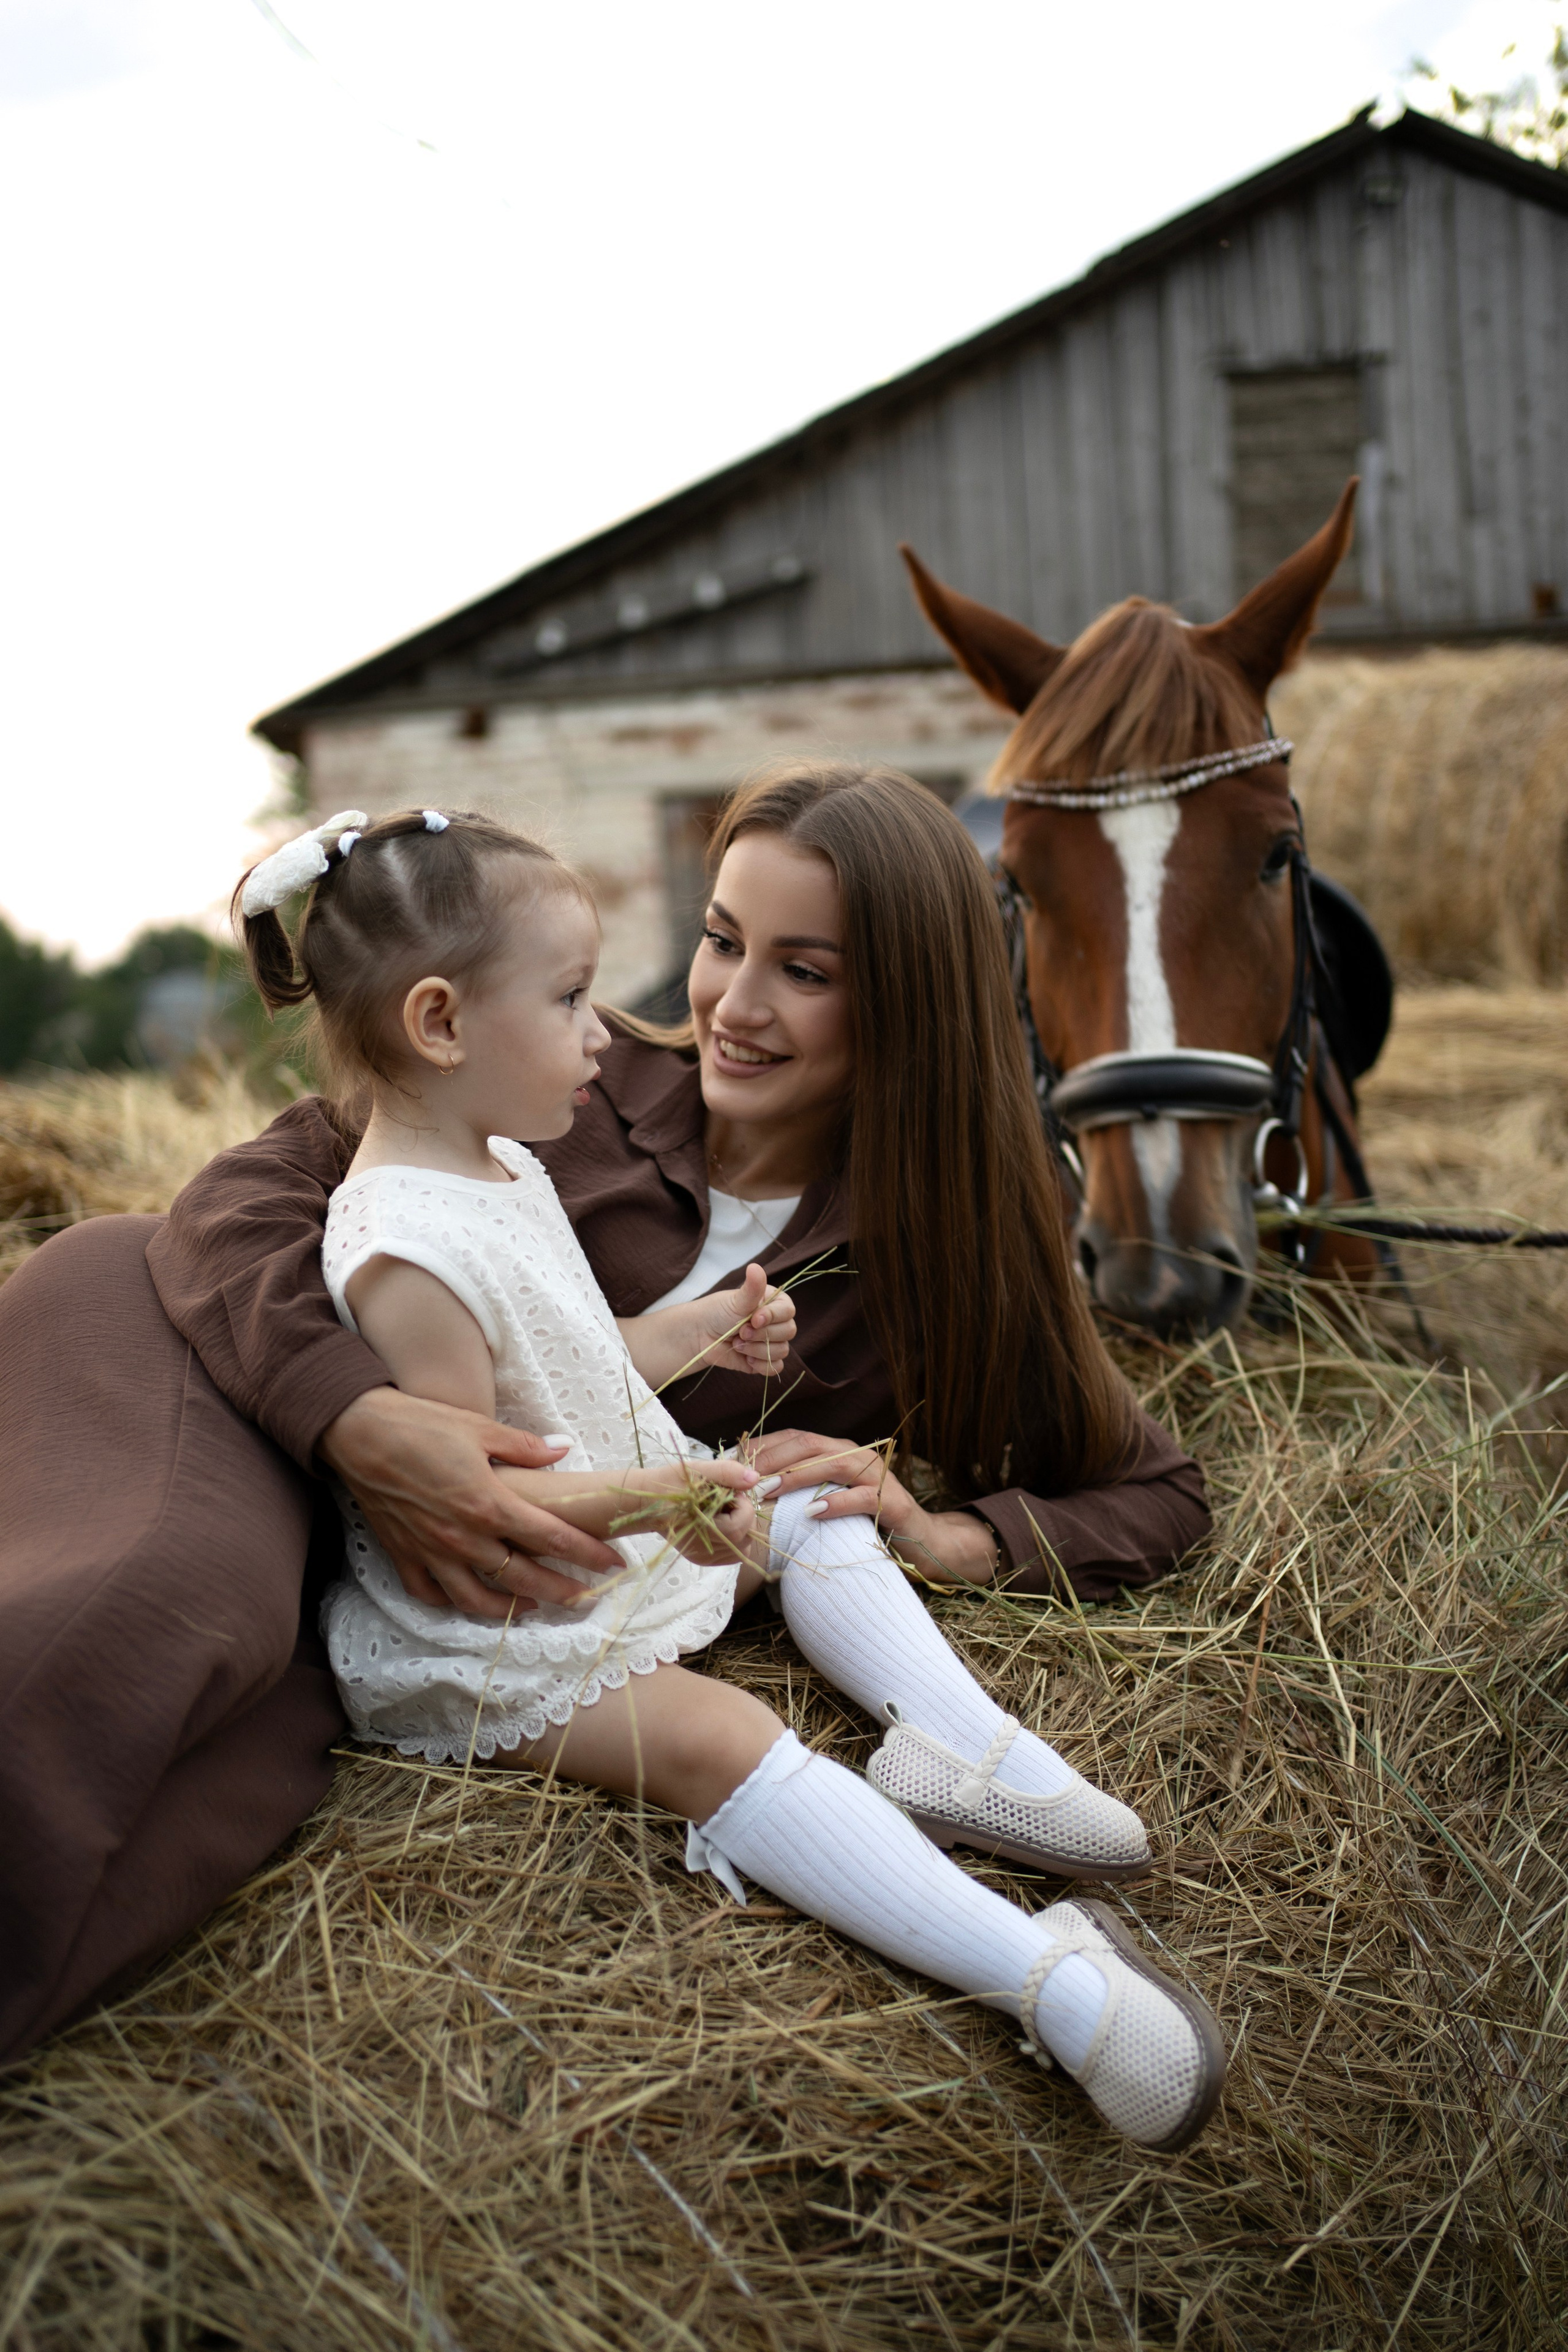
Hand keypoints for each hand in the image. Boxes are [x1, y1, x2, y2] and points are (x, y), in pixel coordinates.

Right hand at [318, 1388, 620, 1618]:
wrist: (358, 1432)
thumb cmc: (421, 1424)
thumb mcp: (479, 1429)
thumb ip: (525, 1446)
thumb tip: (563, 1449)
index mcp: (489, 1504)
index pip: (552, 1538)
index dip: (587, 1553)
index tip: (613, 1563)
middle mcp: (463, 1537)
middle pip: (523, 1579)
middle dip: (561, 1591)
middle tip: (586, 1597)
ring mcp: (432, 1551)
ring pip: (478, 1600)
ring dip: (510, 1610)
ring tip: (532, 1609)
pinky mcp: (404, 1555)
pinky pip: (431, 1594)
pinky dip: (452, 1603)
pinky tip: (469, 1601)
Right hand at [595, 1457, 759, 1564]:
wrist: (646, 1502)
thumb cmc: (670, 1483)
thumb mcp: (697, 1470)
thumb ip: (726, 1472)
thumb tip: (754, 1479)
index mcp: (702, 1530)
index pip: (741, 1524)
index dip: (742, 1504)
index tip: (728, 1491)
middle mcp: (704, 1551)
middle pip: (746, 1537)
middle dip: (743, 1514)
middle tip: (724, 1500)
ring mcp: (705, 1558)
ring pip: (743, 1548)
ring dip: (741, 1527)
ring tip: (721, 1512)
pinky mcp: (704, 1560)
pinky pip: (733, 1553)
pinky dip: (733, 1538)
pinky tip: (718, 1523)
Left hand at [689, 1264, 796, 1376]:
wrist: (701, 1335)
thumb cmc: (719, 1312)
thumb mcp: (736, 1299)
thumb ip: (751, 1287)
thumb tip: (755, 1267)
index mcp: (775, 1304)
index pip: (788, 1311)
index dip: (772, 1317)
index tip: (753, 1318)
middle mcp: (777, 1322)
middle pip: (788, 1332)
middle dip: (761, 1334)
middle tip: (740, 1332)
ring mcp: (772, 1342)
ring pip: (782, 1350)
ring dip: (756, 1349)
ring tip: (737, 1343)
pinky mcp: (764, 1360)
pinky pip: (775, 1367)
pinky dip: (761, 1365)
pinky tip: (746, 1358)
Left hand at [741, 1428, 999, 1586]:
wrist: (921, 1541)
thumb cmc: (865, 1522)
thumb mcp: (828, 1500)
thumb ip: (800, 1489)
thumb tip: (752, 1486)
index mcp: (838, 1450)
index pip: (794, 1437)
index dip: (762, 1447)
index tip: (733, 1463)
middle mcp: (857, 1455)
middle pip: (809, 1445)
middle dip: (772, 1459)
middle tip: (743, 1480)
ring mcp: (876, 1476)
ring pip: (832, 1464)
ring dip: (795, 1477)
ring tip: (767, 1491)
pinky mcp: (892, 1502)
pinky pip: (862, 1497)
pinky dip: (835, 1503)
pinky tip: (812, 1513)